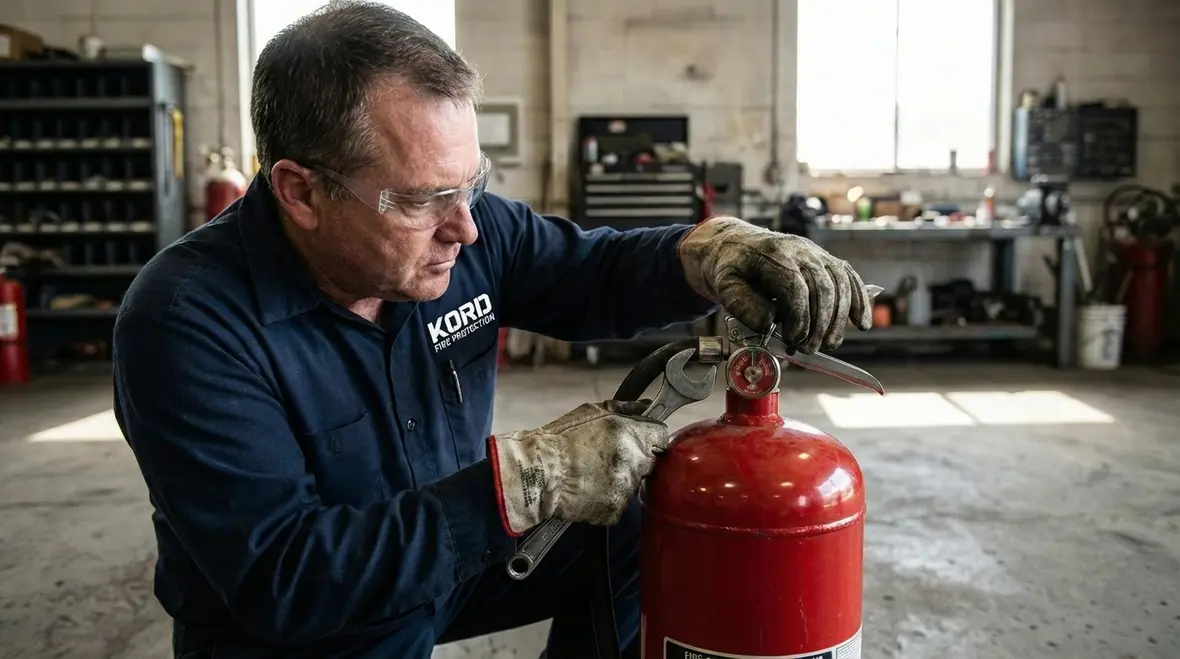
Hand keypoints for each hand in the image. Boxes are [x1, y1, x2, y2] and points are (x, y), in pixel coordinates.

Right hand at [487, 401, 666, 535]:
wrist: (537, 474)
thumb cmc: (560, 440)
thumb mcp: (592, 412)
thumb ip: (625, 409)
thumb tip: (648, 407)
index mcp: (629, 433)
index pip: (661, 437)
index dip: (650, 439)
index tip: (640, 442)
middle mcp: (632, 461)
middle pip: (650, 462)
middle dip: (635, 459)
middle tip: (608, 459)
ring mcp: (625, 488)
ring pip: (635, 483)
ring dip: (621, 479)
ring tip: (594, 474)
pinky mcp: (615, 510)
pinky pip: (620, 502)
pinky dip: (608, 497)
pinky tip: (590, 489)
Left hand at [678, 216, 872, 352]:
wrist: (735, 245)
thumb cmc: (730, 268)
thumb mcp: (724, 286)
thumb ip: (742, 305)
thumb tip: (768, 323)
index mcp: (773, 255)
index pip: (796, 287)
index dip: (799, 318)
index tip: (792, 339)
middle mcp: (799, 250)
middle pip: (823, 287)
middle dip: (820, 324)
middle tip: (808, 349)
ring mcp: (815, 253)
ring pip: (840, 284)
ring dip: (838, 320)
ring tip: (827, 344)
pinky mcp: (825, 259)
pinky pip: (848, 277)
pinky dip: (859, 301)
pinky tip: (861, 323)